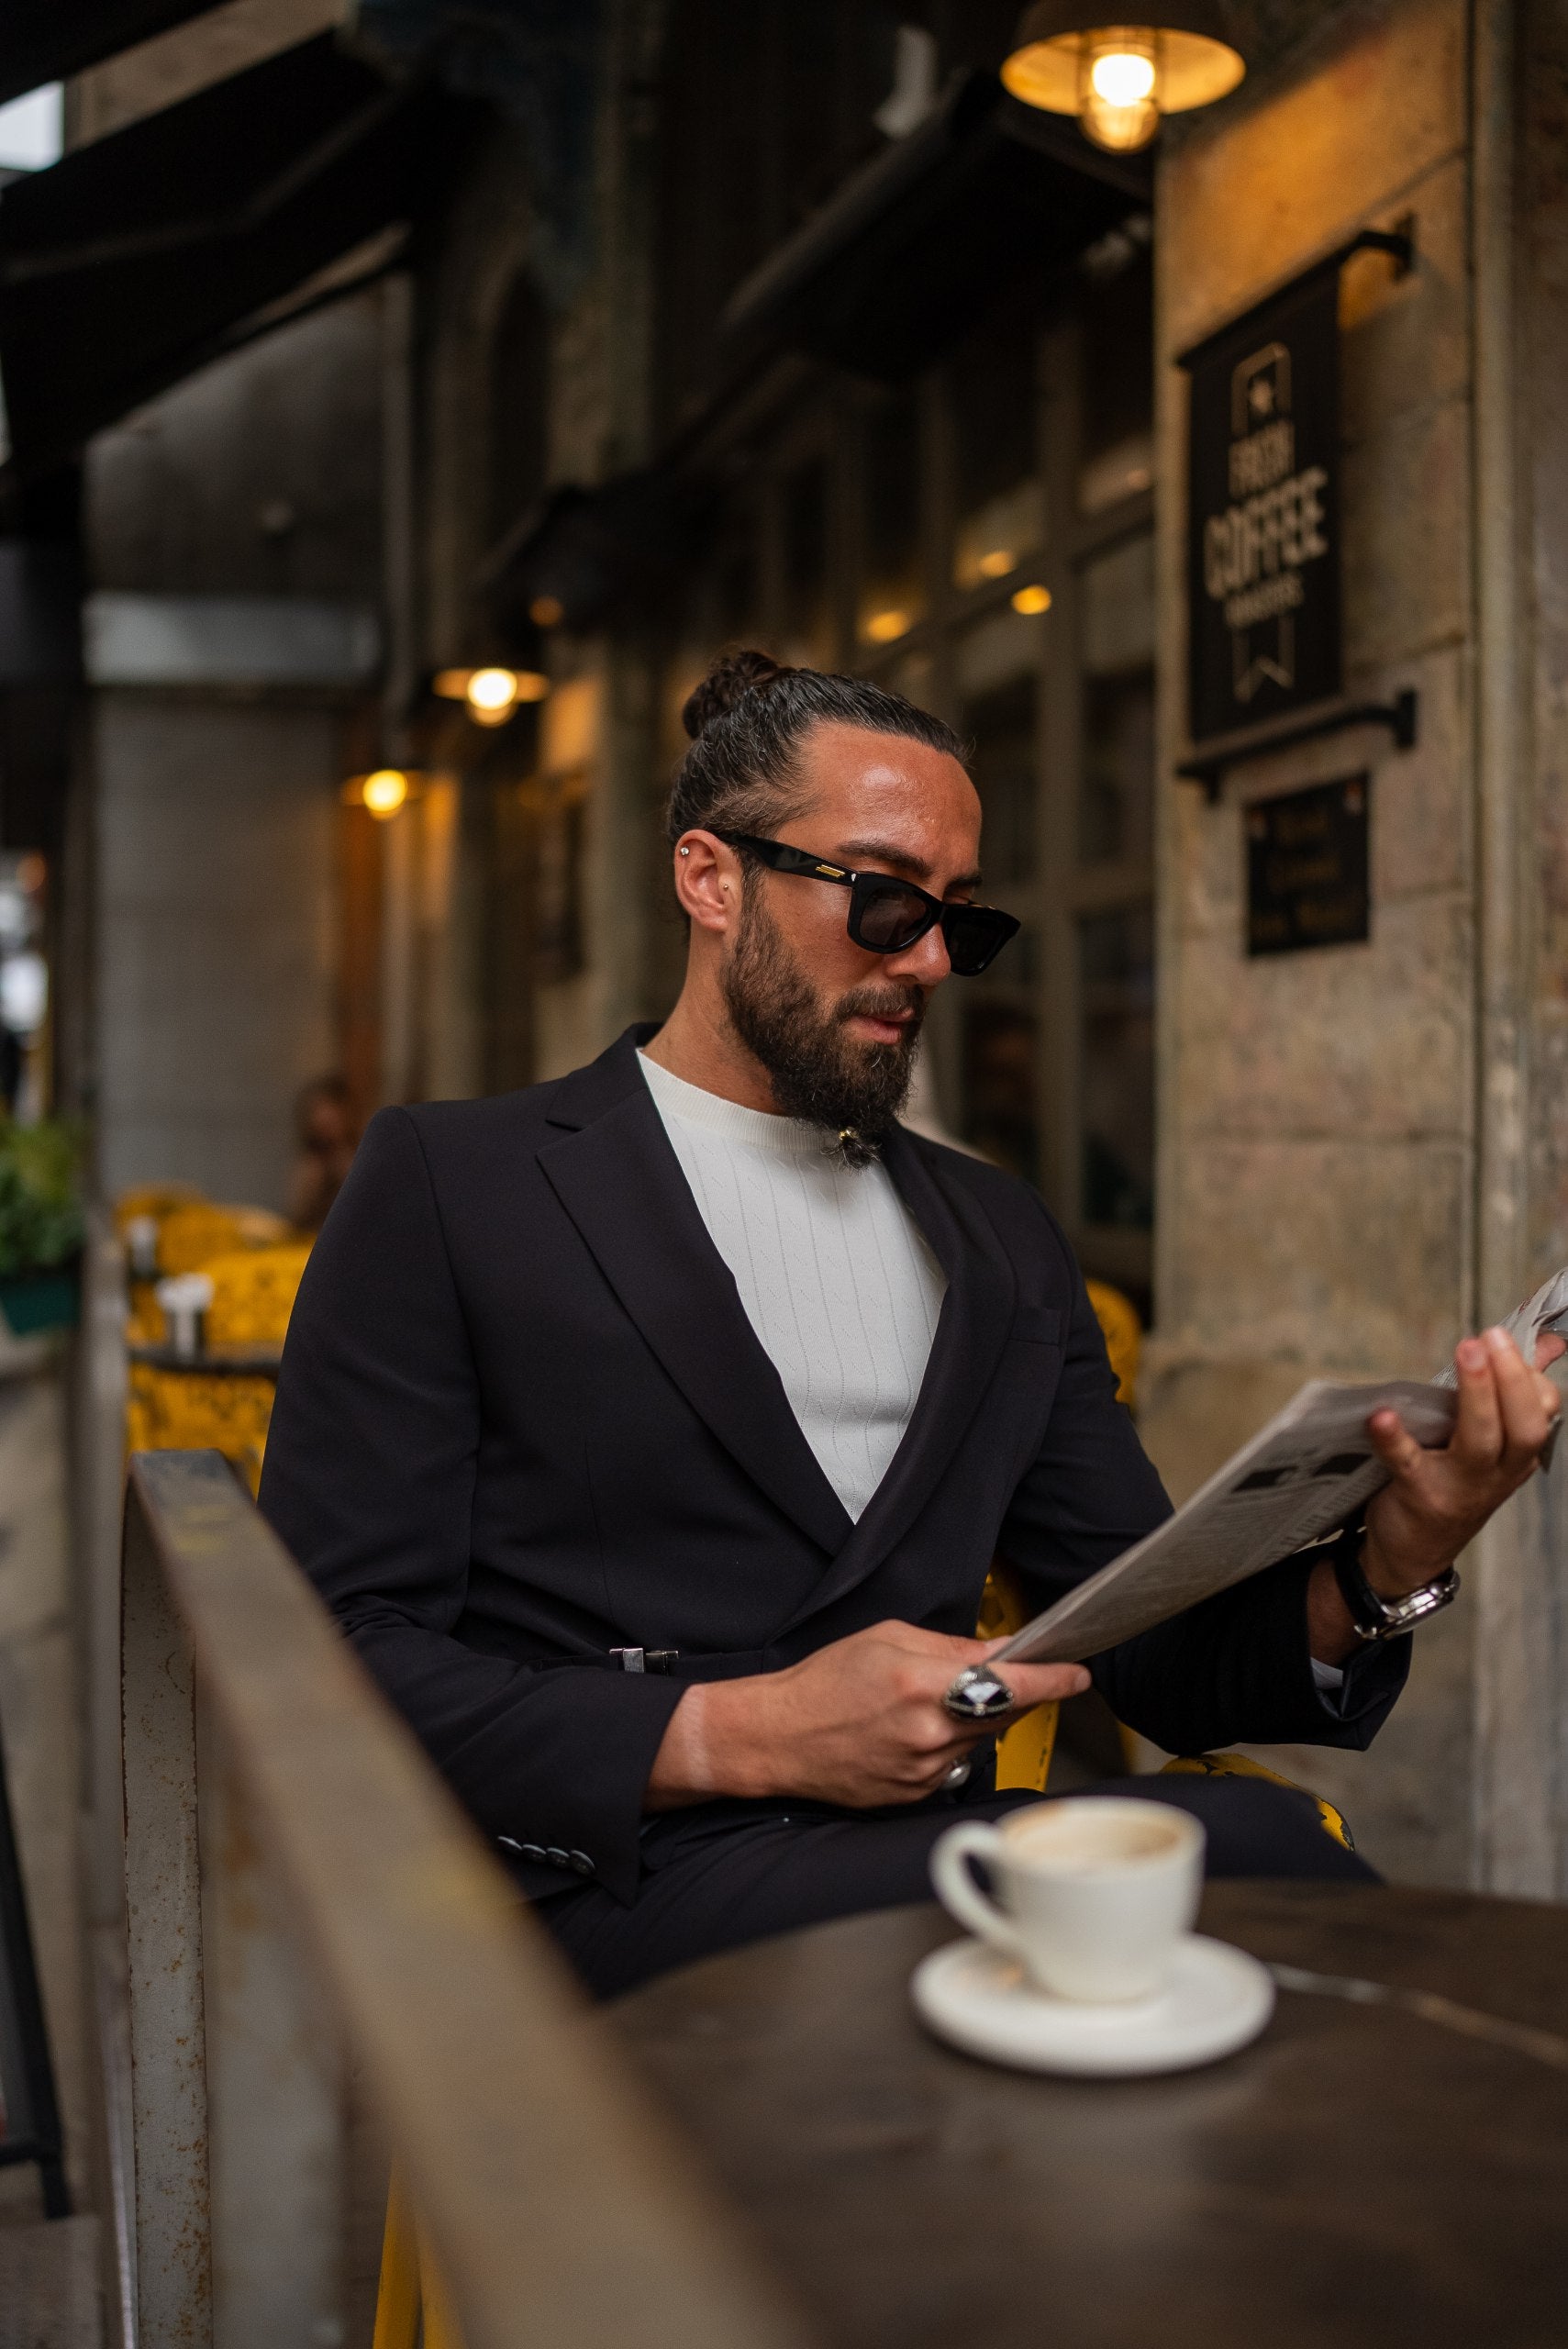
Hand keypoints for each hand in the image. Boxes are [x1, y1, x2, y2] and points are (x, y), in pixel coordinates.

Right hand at [645, 1620, 1088, 1810]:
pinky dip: (950, 1745)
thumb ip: (950, 1645)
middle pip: (1004, 1713)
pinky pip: (956, 1764)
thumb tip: (1002, 1651)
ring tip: (932, 1704)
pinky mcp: (917, 1794)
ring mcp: (925, 1768)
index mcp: (922, 1681)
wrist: (778, 1737)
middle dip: (1011, 1694)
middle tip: (994, 1678)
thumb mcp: (886, 1637)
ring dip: (976, 1720)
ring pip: (982, 1740)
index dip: (1053, 1678)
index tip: (1077, 1673)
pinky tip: (913, 1734)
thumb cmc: (824, 1682)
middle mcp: (929, 1729)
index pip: (1011, 1681)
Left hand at [1308, 1325, 1563, 1664]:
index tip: (1506, 1340)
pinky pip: (1406, 1463)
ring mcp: (1458, 1487)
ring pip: (1481, 1442)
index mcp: (1515, 1456)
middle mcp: (1496, 1473)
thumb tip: (1547, 1342)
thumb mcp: (1489, 1445)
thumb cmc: (1451, 1482)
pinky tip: (1382, 1415)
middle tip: (1490, 1335)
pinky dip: (1394, 1439)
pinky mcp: (1417, 1495)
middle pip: (1523, 1428)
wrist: (1414, 1552)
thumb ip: (1509, 1394)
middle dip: (1511, 1379)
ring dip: (1476, 1394)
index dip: (1532, 1379)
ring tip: (1467, 1350)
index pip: (1543, 1415)